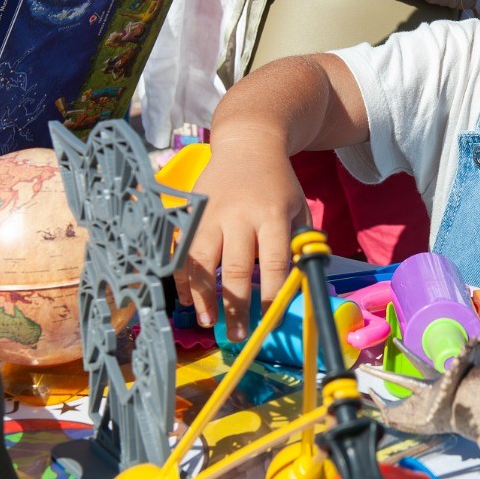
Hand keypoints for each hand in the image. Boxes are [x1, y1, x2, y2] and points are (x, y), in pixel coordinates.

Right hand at [174, 137, 307, 341]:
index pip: (273, 262)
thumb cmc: (278, 184)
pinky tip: (185, 298)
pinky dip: (180, 276)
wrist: (248, 144)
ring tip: (206, 321)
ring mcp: (211, 214)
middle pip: (234, 267)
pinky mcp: (191, 212)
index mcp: (271, 215)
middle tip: (236, 334)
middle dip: (235, 305)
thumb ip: (299, 244)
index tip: (268, 319)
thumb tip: (299, 284)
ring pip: (201, 260)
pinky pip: (180, 249)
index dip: (271, 294)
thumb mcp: (298, 208)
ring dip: (202, 295)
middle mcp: (239, 215)